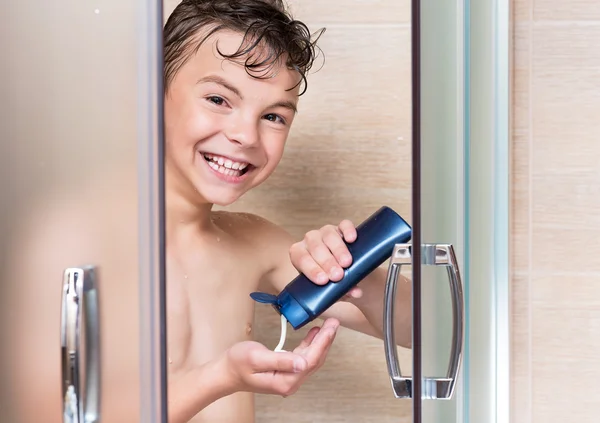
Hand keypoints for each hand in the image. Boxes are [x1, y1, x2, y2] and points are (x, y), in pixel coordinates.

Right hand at [223, 318, 339, 396]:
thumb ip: (280, 360)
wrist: (226, 372)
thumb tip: (302, 363)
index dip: (323, 342)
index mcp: (285, 381)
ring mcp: (288, 378)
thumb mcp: (256, 357)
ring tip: (328, 326)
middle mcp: (290, 383)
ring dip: (320, 342)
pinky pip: (303, 358)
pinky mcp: (285, 372)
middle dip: (326, 340)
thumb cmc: (237, 363)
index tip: (330, 327)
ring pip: (311, 359)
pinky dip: (310, 344)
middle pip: (314, 360)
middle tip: (334, 322)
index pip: (310, 360)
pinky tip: (313, 334)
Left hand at [289, 220, 362, 298]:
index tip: (323, 280)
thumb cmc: (330, 279)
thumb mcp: (331, 288)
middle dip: (327, 262)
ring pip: (328, 235)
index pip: (301, 259)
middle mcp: (310, 240)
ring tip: (347, 263)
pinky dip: (347, 230)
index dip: (311, 269)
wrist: (341, 268)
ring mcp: (325, 232)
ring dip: (337, 250)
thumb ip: (341, 292)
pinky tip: (352, 239)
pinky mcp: (341, 227)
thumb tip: (356, 293)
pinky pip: (344, 225)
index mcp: (299, 254)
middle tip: (337, 275)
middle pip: (315, 247)